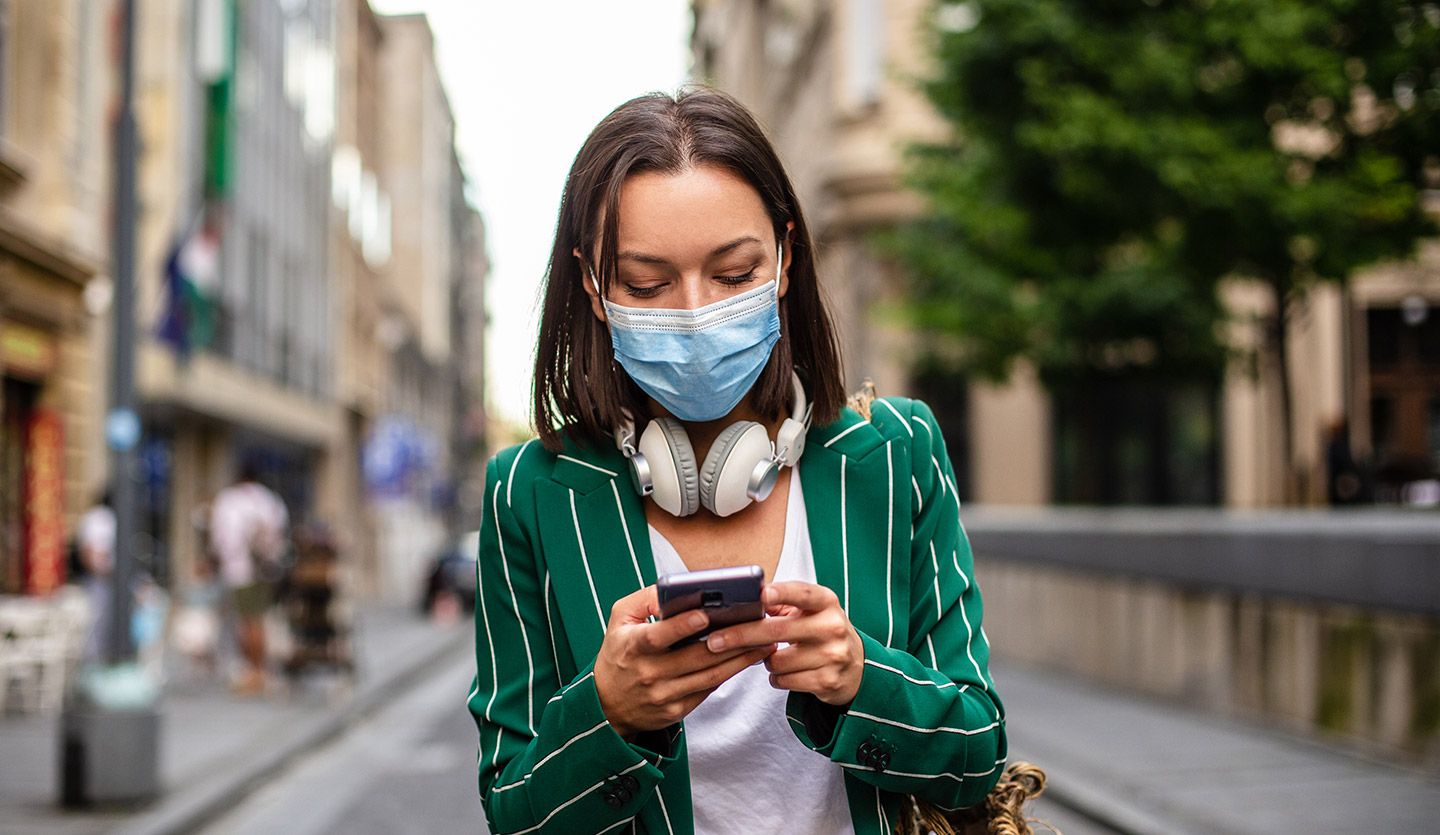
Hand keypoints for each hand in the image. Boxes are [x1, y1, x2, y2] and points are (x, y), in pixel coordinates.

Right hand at [594, 585, 776, 738]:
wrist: (607, 706)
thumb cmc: (618, 653)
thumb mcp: (619, 620)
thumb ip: (645, 599)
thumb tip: (677, 587)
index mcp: (632, 647)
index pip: (658, 636)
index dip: (681, 626)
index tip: (705, 614)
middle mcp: (649, 673)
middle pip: (695, 657)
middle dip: (730, 640)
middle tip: (756, 624)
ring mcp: (664, 695)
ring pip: (710, 675)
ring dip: (740, 659)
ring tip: (764, 642)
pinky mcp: (676, 710)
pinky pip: (708, 689)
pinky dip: (730, 673)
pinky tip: (748, 659)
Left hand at [703, 581, 863, 705]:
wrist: (856, 668)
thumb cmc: (821, 632)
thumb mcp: (809, 611)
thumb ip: (780, 603)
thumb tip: (744, 600)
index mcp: (825, 603)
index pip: (802, 593)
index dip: (781, 593)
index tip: (760, 594)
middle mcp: (832, 626)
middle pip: (777, 630)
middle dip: (741, 636)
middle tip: (714, 640)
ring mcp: (832, 655)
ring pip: (776, 660)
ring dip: (765, 661)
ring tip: (775, 656)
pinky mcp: (827, 680)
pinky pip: (783, 680)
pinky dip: (777, 678)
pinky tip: (786, 672)